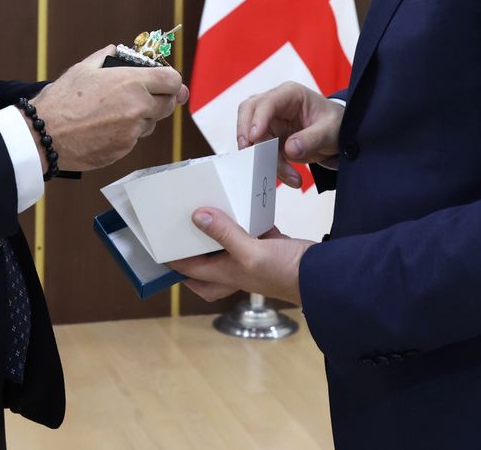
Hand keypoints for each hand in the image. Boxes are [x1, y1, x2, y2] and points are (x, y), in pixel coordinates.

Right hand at [31, 48, 188, 172]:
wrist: (44, 135)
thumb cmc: (62, 100)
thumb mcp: (83, 68)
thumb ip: (106, 56)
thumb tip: (115, 49)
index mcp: (132, 82)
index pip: (173, 80)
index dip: (171, 80)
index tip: (165, 81)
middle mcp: (138, 107)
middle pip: (168, 103)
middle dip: (160, 98)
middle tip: (145, 95)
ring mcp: (133, 131)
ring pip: (151, 123)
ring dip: (143, 116)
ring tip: (116, 112)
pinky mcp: (124, 150)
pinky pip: (134, 138)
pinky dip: (127, 132)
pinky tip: (106, 127)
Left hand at [169, 208, 312, 304]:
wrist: (322, 276)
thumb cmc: (285, 273)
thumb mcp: (250, 252)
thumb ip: (225, 234)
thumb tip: (197, 216)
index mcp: (226, 274)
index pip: (189, 269)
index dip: (171, 259)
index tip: (157, 243)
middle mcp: (236, 269)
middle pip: (204, 270)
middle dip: (190, 258)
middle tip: (178, 238)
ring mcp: (253, 258)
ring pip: (226, 248)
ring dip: (217, 234)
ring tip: (206, 213)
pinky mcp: (270, 246)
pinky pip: (251, 232)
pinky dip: (245, 220)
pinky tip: (245, 204)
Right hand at [237, 81, 341, 187]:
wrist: (337, 134)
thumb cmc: (333, 123)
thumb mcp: (330, 130)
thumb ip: (312, 139)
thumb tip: (290, 149)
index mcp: (290, 94)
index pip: (268, 102)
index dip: (258, 119)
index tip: (254, 137)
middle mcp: (276, 104)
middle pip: (248, 112)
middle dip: (245, 133)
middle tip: (249, 153)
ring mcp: (270, 121)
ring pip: (253, 136)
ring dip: (265, 158)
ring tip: (291, 176)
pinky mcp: (269, 137)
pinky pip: (262, 152)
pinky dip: (273, 166)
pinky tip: (291, 176)